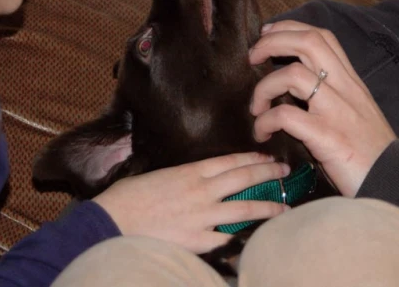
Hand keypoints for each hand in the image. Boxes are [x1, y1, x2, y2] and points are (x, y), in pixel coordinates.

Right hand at [92, 152, 290, 252]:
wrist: (112, 220)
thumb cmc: (127, 197)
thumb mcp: (156, 177)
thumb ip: (179, 178)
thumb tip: (191, 180)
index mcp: (190, 172)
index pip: (230, 161)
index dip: (253, 159)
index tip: (267, 158)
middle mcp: (201, 190)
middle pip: (244, 177)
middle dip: (268, 173)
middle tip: (285, 172)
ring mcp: (202, 216)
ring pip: (245, 207)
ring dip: (268, 206)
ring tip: (285, 207)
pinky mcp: (198, 240)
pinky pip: (227, 239)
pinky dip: (243, 238)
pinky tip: (257, 239)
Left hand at [249, 20, 395, 196]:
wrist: (394, 187)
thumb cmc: (370, 154)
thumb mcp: (356, 114)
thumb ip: (332, 95)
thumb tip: (296, 86)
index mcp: (351, 82)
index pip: (322, 36)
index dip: (290, 28)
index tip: (267, 33)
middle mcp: (346, 89)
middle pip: (308, 42)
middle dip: (273, 42)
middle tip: (253, 56)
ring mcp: (338, 112)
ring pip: (293, 74)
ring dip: (264, 87)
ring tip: (256, 108)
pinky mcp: (329, 137)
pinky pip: (286, 116)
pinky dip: (265, 121)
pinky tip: (262, 133)